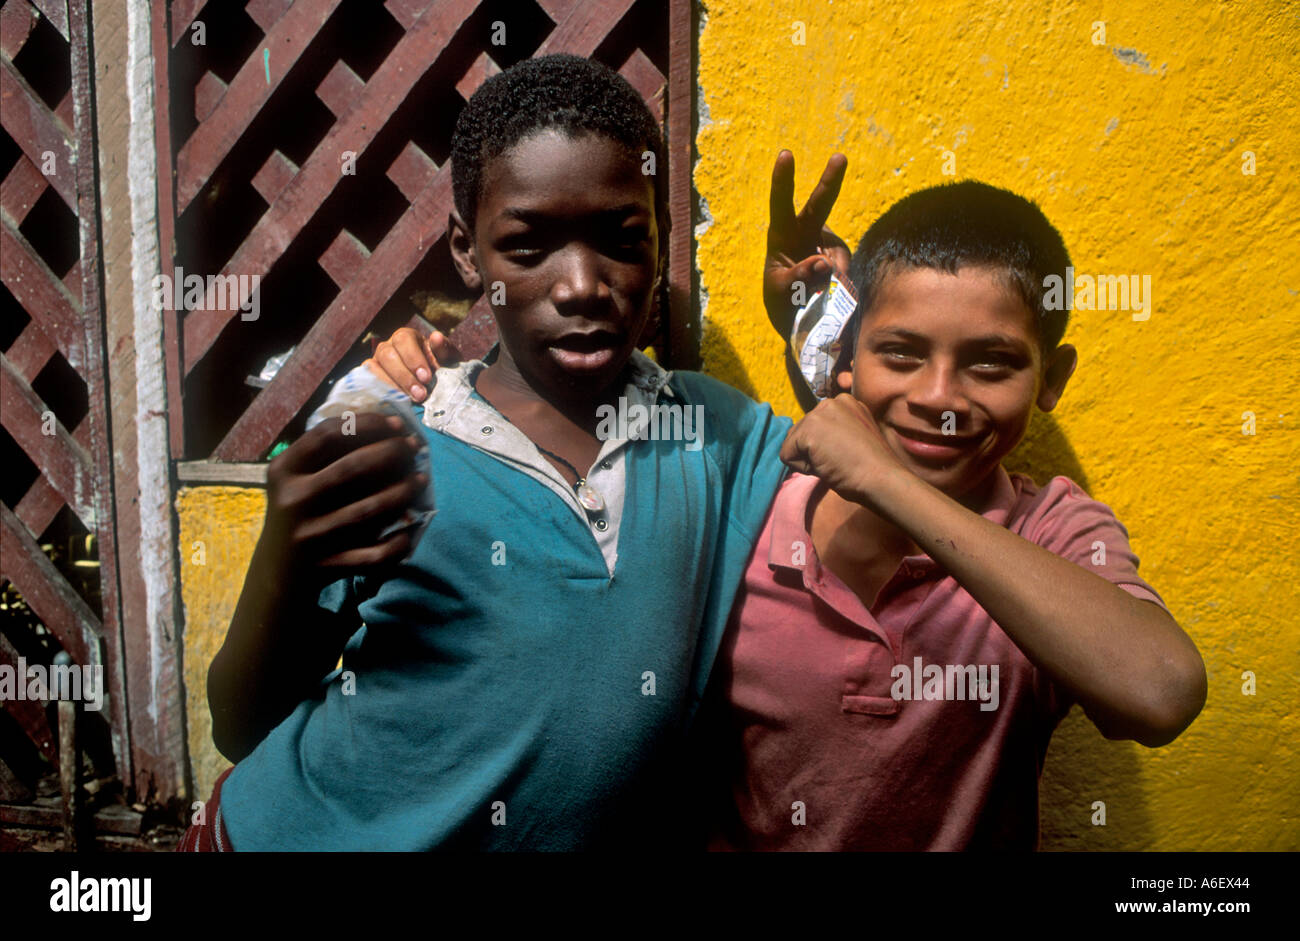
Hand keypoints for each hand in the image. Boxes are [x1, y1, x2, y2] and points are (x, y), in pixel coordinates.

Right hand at [262, 412, 426, 575]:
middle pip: (353, 468)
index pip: (327, 435)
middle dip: (393, 453)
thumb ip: (328, 452)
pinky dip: (397, 543)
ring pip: (369, 510)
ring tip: (421, 479)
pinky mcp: (329, 566)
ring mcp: (311, 536)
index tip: (396, 424)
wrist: (278, 569)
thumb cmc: (299, 510)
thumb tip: (386, 427)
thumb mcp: (296, 477)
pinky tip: (409, 530)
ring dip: (403, 491)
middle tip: (414, 448)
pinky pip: (375, 554)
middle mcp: (294, 501)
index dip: (367, 424)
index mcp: (284, 471)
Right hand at [364, 326, 461, 402]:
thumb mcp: (447, 360)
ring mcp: (375, 363)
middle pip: (387, 355)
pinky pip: (366, 384)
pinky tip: (394, 406)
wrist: (435, 389)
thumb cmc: (441, 370)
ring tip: (409, 402)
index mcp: (405, 337)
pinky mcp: (369, 380)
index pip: (403, 340)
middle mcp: (387, 347)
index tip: (426, 377)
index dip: (413, 358)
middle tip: (421, 395)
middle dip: (404, 377)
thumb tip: (437, 337)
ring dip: (391, 387)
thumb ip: (443, 350)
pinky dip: (379, 395)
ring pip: (374, 369)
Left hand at [764, 150, 849, 336]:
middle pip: (820, 204)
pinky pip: (845, 273)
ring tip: (813, 299)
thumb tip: (825, 262)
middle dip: (830, 180)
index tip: (786, 155)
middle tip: (840, 157)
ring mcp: (828, 245)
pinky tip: (827, 296)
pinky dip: (838, 287)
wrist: (802, 317)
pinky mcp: (845, 260)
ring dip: (830, 278)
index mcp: (782, 236)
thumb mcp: (780, 293)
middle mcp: (807, 233)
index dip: (783, 180)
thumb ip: (798, 278)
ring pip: (836, 252)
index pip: (781, 204)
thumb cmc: (782, 301)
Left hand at [779, 395, 905, 506]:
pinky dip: (803, 469)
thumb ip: (835, 433)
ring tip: (836, 462)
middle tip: (842, 460)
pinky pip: (787, 456)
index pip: (815, 426)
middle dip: (814, 453)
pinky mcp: (808, 430)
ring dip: (809, 460)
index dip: (825, 448)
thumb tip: (811, 444)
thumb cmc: (873, 468)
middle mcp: (831, 402)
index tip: (849, 454)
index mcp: (845, 403)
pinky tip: (827, 466)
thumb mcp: (854, 438)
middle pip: (799, 433)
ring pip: (792, 444)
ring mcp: (818, 414)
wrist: (882, 478)